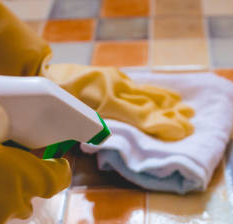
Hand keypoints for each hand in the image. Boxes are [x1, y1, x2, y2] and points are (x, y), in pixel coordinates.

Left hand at [43, 64, 194, 140]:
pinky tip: (163, 95)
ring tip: (185, 107)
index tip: (181, 132)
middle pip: (149, 104)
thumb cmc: (54, 103)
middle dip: (171, 114)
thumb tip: (112, 141)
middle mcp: (114, 90)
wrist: (41, 73)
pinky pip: (136, 85)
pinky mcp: (111, 76)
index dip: (162, 125)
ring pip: (146, 93)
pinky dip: (153, 91)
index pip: (141, 117)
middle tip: (191, 124)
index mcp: (106, 104)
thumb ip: (94, 131)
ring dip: (167, 101)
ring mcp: (114, 81)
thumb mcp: (72, 121)